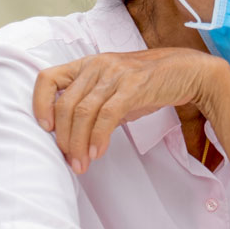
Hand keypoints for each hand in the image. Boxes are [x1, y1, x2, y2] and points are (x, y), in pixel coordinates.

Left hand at [33, 48, 225, 173]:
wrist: (190, 72)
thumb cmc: (152, 82)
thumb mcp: (116, 88)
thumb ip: (94, 104)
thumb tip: (73, 135)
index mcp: (88, 64)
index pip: (47, 79)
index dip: (39, 104)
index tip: (46, 129)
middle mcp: (97, 65)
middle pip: (65, 104)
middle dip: (64, 138)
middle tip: (70, 160)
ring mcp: (115, 74)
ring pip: (82, 112)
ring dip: (78, 143)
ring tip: (82, 163)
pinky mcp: (133, 86)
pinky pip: (106, 116)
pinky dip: (98, 137)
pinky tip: (98, 153)